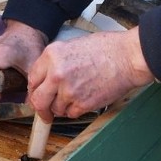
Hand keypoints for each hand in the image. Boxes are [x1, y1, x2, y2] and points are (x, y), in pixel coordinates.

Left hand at [27, 27, 154, 122]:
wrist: (128, 57)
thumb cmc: (106, 49)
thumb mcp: (72, 46)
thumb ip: (55, 63)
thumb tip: (45, 81)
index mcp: (52, 55)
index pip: (32, 79)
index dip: (34, 90)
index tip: (37, 96)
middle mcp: (56, 74)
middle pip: (38, 100)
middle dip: (41, 109)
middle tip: (45, 113)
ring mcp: (69, 91)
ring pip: (56, 109)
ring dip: (62, 108)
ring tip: (76, 97)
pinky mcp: (82, 104)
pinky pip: (71, 114)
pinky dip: (76, 110)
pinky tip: (85, 99)